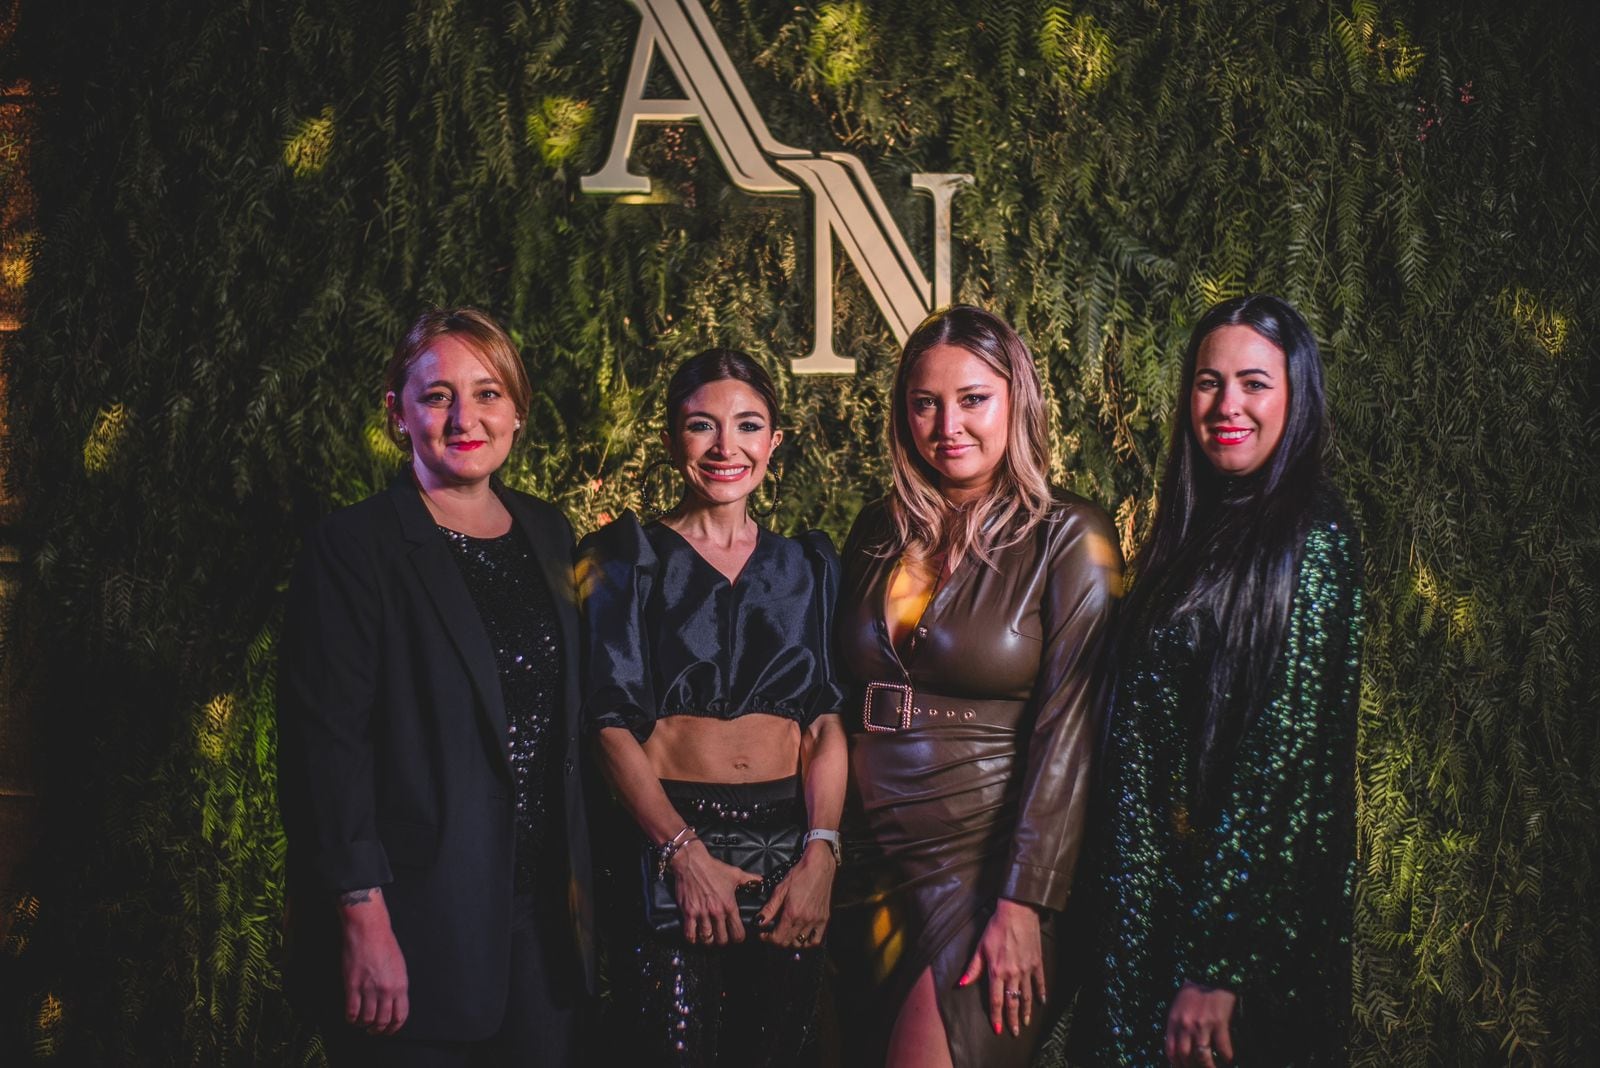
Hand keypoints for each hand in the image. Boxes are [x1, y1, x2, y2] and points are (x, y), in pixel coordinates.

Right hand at [338, 888, 408, 1033]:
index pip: (400, 1016)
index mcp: (401, 985)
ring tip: (360, 1022)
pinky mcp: (352, 985)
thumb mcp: (399, 967)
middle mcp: (387, 990)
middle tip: (372, 1030)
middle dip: (377, 1030)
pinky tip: (351, 1016)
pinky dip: (351, 1018)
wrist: (369, 930)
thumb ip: (397, 986)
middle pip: (383, 1021)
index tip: (388, 1030)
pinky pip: (351, 1011)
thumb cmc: (384, 945)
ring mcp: (369, 988)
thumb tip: (393, 1004)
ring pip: (367, 1019)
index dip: (393, 1028)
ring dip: (363, 1024)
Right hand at [670, 838, 758, 944]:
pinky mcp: (688, 912)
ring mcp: (701, 913)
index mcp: (729, 905)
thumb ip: (750, 880)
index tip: (737, 937)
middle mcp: (716, 912)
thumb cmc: (713, 868)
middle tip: (722, 939)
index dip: (739, 938)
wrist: (692, 862)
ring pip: (707, 939)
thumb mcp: (735, 873)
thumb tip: (761, 882)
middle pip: (722, 939)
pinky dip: (693, 939)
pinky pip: (690, 934)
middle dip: (723, 941)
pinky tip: (695, 937)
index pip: (738, 932)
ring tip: (710, 939)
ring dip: (709, 941)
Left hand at [755, 839, 837, 946]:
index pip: (778, 938)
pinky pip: (816, 940)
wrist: (819, 866)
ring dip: (791, 942)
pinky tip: (801, 936)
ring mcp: (816, 920)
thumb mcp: (780, 889)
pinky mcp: (824, 919)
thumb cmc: (799, 874)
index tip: (763, 935)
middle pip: (788, 942)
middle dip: (777, 941)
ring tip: (785, 934)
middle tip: (772, 934)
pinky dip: (807, 942)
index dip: (768, 939)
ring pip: (801, 943)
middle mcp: (805, 919)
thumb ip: (770, 908)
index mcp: (792, 913)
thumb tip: (759, 922)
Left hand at [958, 898, 1044, 1037]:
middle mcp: (1013, 973)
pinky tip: (1041, 1002)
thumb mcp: (981, 947)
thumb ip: (973, 968)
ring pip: (1026, 996)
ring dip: (1026, 1011)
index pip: (996, 1000)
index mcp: (997, 971)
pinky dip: (1040, 993)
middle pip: (1012, 1002)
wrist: (1018, 912)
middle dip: (1012, 1019)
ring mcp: (1027, 969)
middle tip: (1015, 1032)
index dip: (996, 1015)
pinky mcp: (1037, 962)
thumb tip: (961, 984)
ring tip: (1026, 1022)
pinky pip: (1040, 982)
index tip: (997, 1028)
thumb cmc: (996, 928)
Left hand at [1165, 980, 1237, 1065]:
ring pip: (1202, 1055)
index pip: (1171, 1050)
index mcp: (1174, 1020)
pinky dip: (1226, 1056)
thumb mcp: (1178, 1008)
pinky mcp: (1218, 1021)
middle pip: (1185, 1055)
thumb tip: (1179, 1051)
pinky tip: (1228, 1057)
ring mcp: (1202, 1023)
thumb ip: (1177, 1027)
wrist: (1211, 974)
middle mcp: (1186, 1024)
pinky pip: (1222, 1047)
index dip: (1176, 1064)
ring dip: (1208, 1067)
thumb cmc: (1194, 994)